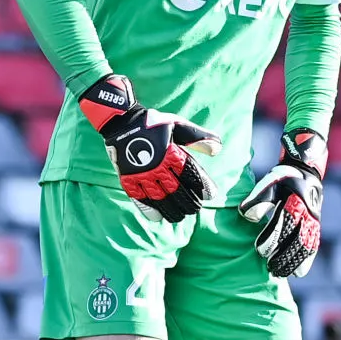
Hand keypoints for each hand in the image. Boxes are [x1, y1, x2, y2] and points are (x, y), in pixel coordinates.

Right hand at [78, 74, 220, 221]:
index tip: (210, 195)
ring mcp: (142, 174)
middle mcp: (157, 166)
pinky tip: (158, 217)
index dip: (202, 186)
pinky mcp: (128, 179)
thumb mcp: (178, 125)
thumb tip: (218, 149)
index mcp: (171, 153)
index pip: (191, 174)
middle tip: (195, 208)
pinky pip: (139, 199)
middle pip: (178, 191)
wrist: (122, 122)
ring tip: (180, 216)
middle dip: (189, 202)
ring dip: (172, 210)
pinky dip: (149, 210)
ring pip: (160, 198)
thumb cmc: (154, 124)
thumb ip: (198, 138)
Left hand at [238, 128, 325, 277]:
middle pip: (295, 240)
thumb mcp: (269, 183)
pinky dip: (306, 260)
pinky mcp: (316, 226)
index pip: (282, 225)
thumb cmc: (283, 178)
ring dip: (294, 262)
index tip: (260, 251)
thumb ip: (257, 199)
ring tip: (282, 274)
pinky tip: (299, 272)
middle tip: (270, 269)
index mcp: (294, 202)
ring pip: (305, 246)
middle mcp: (306, 213)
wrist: (306, 170)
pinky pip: (313, 246)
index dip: (271, 239)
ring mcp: (313, 221)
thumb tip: (245, 215)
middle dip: (283, 256)